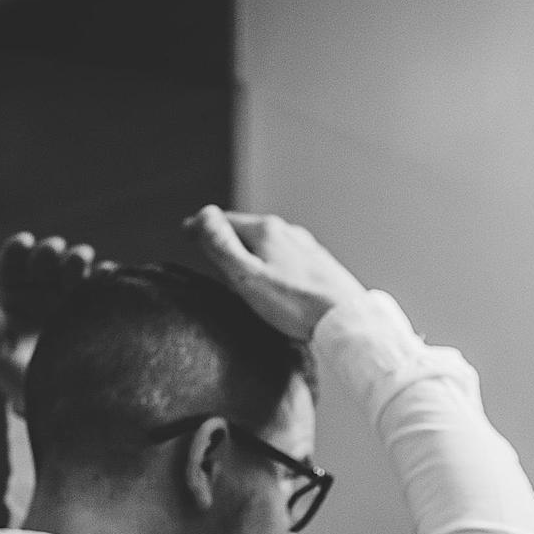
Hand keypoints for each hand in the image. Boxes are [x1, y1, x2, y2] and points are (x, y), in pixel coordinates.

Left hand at [0, 233, 111, 414]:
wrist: (64, 407)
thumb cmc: (22, 385)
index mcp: (13, 299)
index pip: (13, 265)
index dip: (17, 250)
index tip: (26, 243)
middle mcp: (42, 294)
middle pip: (45, 260)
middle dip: (49, 250)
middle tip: (55, 252)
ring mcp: (71, 300)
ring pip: (75, 265)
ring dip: (78, 256)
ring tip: (82, 260)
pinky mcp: (97, 311)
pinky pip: (104, 285)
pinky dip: (106, 274)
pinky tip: (105, 274)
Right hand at [184, 206, 369, 341]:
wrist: (347, 320)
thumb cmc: (295, 305)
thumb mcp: (247, 277)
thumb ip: (222, 246)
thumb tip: (203, 214)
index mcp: (267, 231)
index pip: (225, 221)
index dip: (203, 227)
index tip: (186, 231)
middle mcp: (289, 232)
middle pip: (248, 230)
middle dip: (227, 236)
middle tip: (207, 245)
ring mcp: (308, 248)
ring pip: (271, 243)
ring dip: (251, 248)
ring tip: (237, 261)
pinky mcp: (322, 267)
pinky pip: (288, 257)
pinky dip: (272, 260)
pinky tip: (275, 275)